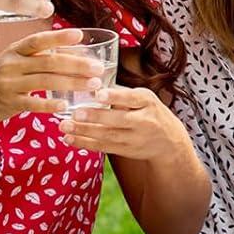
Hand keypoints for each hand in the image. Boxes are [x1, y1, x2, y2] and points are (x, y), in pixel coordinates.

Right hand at [0, 29, 103, 130]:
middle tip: (99, 68)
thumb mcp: (11, 60)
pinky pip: (33, 103)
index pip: (38, 40)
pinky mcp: (8, 103)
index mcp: (14, 50)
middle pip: (49, 61)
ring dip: (72, 83)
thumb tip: (71, 50)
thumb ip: (37, 56)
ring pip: (45, 81)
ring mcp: (8, 83)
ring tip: (93, 85)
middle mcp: (11, 63)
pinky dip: (50, 104)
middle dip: (77, 64)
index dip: (59, 37)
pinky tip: (66, 105)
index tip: (80, 36)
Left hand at [59, 87, 191, 159]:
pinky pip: (104, 147)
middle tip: (74, 113)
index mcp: (147, 101)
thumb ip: (122, 93)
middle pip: (118, 119)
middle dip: (95, 117)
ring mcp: (136, 138)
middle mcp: (144, 120)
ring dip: (84, 132)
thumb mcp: (144, 98)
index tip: (98, 93)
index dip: (115, 96)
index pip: (131, 98)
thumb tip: (91, 82)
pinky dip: (85, 143)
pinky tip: (70, 139)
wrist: (169, 141)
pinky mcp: (127, 151)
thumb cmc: (149, 112)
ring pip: (108, 135)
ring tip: (64, 126)